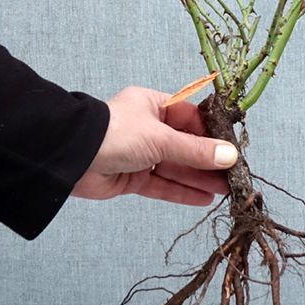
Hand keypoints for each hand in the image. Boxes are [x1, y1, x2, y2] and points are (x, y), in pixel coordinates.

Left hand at [71, 85, 237, 205]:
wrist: (71, 158)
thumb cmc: (116, 134)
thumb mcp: (161, 138)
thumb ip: (195, 150)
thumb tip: (230, 156)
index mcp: (153, 105)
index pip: (190, 119)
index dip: (211, 134)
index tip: (232, 149)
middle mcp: (147, 128)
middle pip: (185, 146)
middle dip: (208, 161)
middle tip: (233, 175)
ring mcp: (139, 154)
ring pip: (175, 167)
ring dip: (199, 178)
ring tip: (225, 190)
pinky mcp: (131, 178)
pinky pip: (161, 184)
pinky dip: (181, 191)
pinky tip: (203, 198)